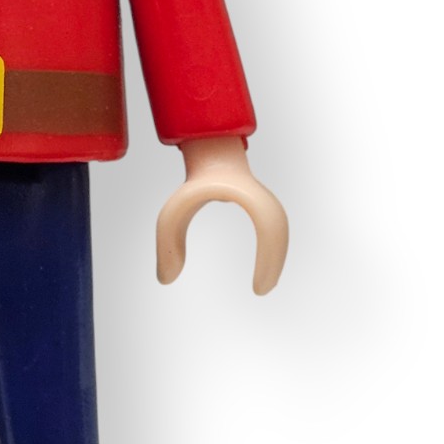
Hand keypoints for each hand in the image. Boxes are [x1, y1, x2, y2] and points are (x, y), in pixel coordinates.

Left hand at [155, 136, 287, 293]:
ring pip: (279, 229)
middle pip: (278, 228)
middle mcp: (259, 194)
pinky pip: (275, 229)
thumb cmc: (194, 181)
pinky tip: (263, 271)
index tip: (257, 287)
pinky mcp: (264, 204)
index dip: (268, 257)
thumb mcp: (174, 211)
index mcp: (243, 191)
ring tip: (264, 283)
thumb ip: (167, 242)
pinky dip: (273, 250)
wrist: (211, 154)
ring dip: (274, 256)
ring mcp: (265, 198)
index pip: (266, 226)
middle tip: (261, 290)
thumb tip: (164, 279)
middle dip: (274, 260)